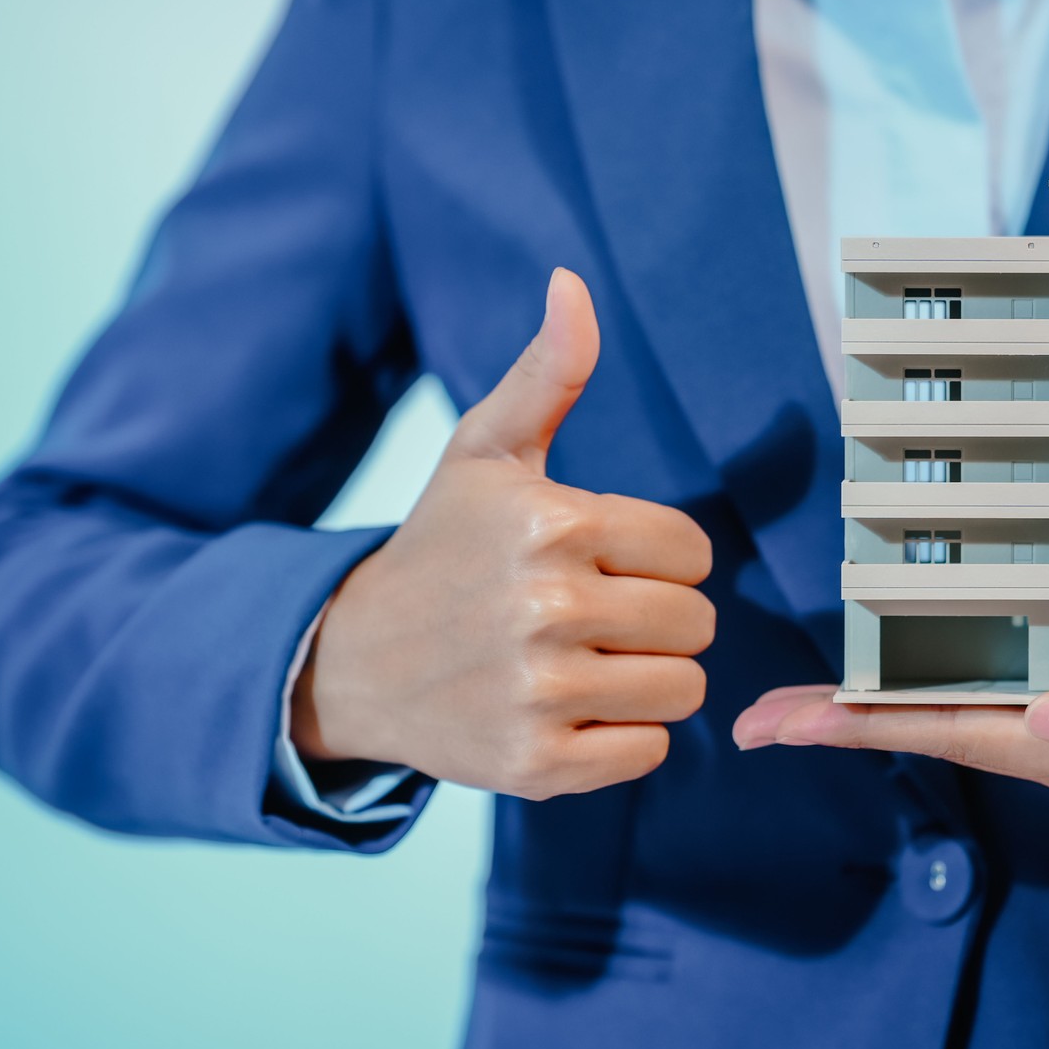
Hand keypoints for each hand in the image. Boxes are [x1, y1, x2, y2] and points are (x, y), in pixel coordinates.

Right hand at [294, 268, 714, 799]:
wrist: (351, 661)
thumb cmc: (441, 547)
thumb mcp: (485, 453)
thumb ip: (547, 372)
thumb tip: (571, 282)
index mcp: (551, 524)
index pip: (691, 551)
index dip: (659, 557)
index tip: (604, 560)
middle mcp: (547, 608)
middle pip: (697, 624)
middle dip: (659, 619)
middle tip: (594, 615)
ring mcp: (540, 693)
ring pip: (683, 690)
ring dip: (646, 678)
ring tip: (583, 661)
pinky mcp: (535, 766)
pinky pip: (648, 753)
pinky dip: (621, 739)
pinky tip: (568, 710)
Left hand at [733, 656, 1048, 853]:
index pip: (949, 737)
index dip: (857, 726)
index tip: (777, 723)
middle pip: (938, 738)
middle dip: (847, 725)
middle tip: (765, 717)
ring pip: (970, 728)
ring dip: (894, 712)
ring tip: (827, 698)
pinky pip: (1017, 714)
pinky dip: (960, 696)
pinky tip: (945, 681)